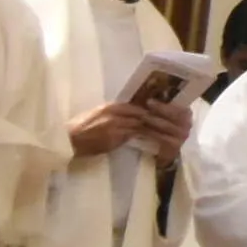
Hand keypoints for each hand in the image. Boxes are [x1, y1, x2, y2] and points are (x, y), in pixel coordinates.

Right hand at [68, 92, 187, 163]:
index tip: (169, 113)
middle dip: (162, 117)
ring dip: (160, 128)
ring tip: (173, 132)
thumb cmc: (82, 130)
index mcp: (114, 106)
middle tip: (177, 123)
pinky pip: (138, 135)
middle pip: (146, 112)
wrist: (69, 139)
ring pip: (145, 123)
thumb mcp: (100, 117)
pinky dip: (151, 137)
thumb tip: (133, 118)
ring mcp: (117, 122)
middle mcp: (117, 111)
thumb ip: (116, 116)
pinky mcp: (116, 135)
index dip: (156, 109)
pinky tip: (162, 141)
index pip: (140, 105)